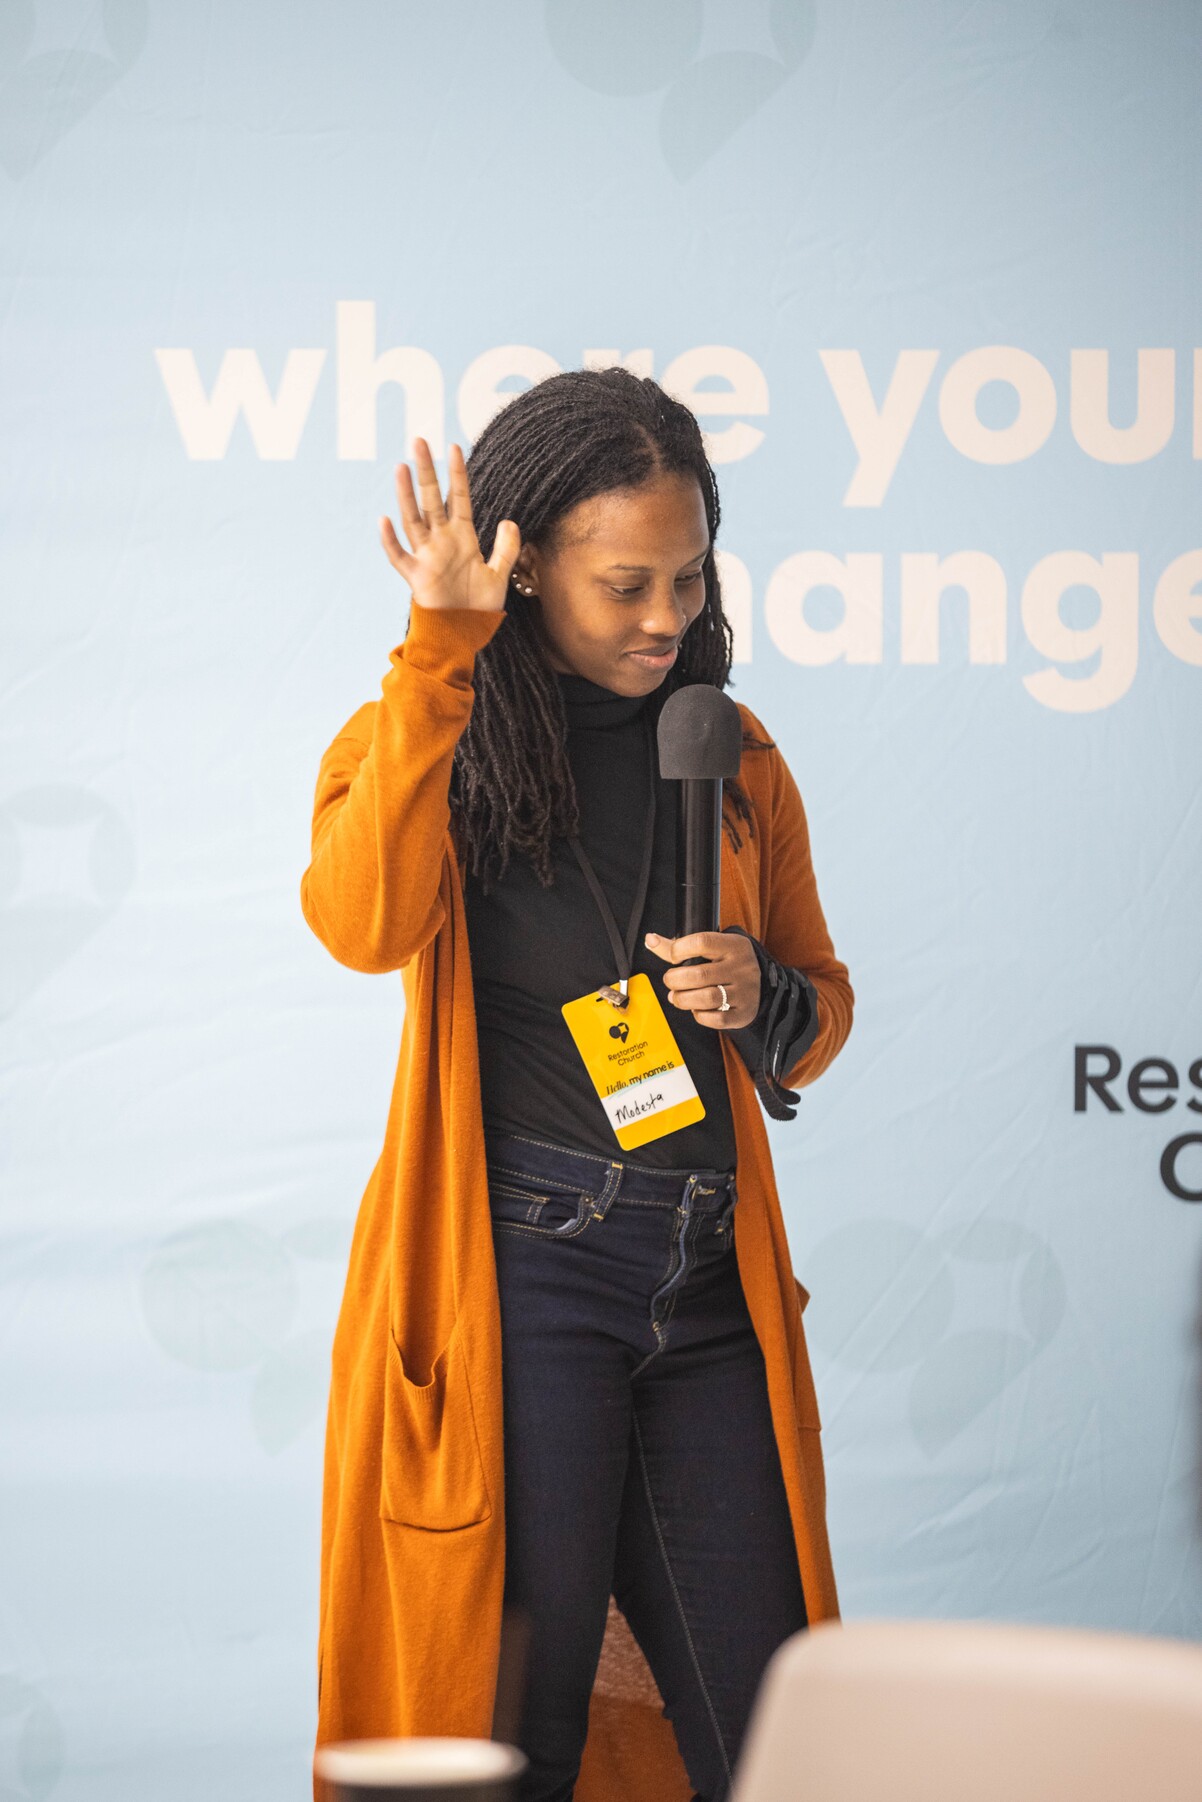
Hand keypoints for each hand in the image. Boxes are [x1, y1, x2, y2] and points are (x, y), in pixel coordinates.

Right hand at [379, 437, 519, 612]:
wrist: (465, 635)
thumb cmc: (480, 607)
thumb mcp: (499, 575)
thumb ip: (505, 548)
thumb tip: (509, 521)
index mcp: (462, 537)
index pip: (458, 498)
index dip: (456, 474)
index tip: (454, 447)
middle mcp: (441, 542)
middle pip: (431, 499)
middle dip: (426, 471)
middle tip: (419, 441)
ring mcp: (427, 557)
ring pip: (413, 519)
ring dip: (406, 495)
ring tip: (401, 467)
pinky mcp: (416, 577)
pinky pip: (399, 556)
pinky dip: (391, 541)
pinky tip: (384, 520)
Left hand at [644, 930, 761, 1029]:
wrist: (760, 985)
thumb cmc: (727, 964)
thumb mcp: (712, 949)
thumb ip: (679, 946)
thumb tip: (650, 940)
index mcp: (734, 946)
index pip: (702, 942)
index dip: (679, 949)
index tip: (673, 958)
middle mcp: (742, 967)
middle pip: (700, 975)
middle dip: (675, 980)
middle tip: (670, 981)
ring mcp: (745, 992)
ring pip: (707, 998)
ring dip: (683, 999)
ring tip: (677, 997)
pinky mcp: (743, 1013)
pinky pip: (716, 1019)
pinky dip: (700, 1016)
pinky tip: (696, 1009)